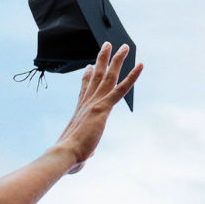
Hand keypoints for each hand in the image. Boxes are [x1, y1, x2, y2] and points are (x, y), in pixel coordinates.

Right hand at [51, 43, 142, 173]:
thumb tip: (85, 158)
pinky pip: (121, 89)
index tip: (88, 66)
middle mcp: (86, 103)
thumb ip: (83, 154)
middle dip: (102, 59)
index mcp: (80, 112)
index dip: (87, 76)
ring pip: (108, 76)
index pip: (85, 90)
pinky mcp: (103, 107)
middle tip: (107, 45)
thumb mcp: (78, 154)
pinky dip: (132, 76)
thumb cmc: (68, 158)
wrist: (64, 154)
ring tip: (124, 47)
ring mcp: (95, 103)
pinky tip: (140, 66)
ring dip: (117, 60)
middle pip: (96, 76)